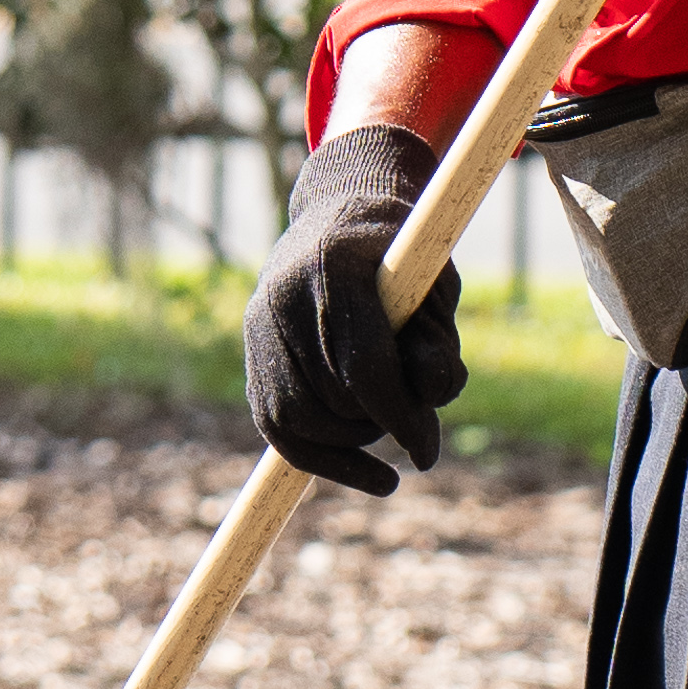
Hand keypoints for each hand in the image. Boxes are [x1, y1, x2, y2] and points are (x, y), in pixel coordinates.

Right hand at [244, 122, 466, 494]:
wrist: (340, 212)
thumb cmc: (402, 255)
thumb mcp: (436, 288)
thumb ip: (437, 344)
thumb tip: (427, 410)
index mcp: (334, 266)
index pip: (363, 369)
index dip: (400, 420)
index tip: (426, 454)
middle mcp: (282, 296)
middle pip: (332, 400)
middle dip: (378, 423)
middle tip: (415, 419)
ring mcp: (257, 325)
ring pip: (297, 422)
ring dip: (349, 441)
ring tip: (385, 421)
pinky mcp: (250, 352)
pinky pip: (278, 427)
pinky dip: (323, 459)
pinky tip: (373, 476)